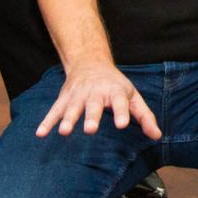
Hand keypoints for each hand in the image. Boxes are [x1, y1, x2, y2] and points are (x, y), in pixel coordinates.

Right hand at [35, 62, 160, 138]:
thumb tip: (156, 136)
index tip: (122, 125)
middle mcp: (95, 92)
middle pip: (94, 105)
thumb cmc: (115, 85)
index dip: (121, 113)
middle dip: (91, 117)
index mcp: (115, 91)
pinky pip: (54, 111)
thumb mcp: (133, 96)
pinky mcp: (64, 98)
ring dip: (68, 119)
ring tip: (64, 132)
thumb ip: (144, 116)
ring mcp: (78, 95)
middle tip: (91, 130)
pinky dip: (47, 121)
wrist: (90, 62)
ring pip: (72, 108)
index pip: (120, 103)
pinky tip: (40, 133)